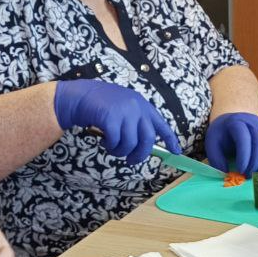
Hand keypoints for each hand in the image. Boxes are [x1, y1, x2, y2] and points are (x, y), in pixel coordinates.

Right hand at [54, 79, 179, 164]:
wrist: (81, 96)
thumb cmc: (102, 105)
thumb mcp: (124, 108)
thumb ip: (135, 122)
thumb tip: (144, 146)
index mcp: (143, 106)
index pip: (161, 124)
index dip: (170, 140)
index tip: (176, 152)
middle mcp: (137, 107)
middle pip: (148, 138)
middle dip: (140, 154)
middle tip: (131, 161)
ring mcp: (124, 112)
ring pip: (131, 143)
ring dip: (120, 151)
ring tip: (112, 148)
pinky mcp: (111, 118)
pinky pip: (116, 141)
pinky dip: (110, 146)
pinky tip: (104, 141)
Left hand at [205, 112, 257, 175]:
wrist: (229, 123)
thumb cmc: (220, 136)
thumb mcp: (212, 146)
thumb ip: (217, 160)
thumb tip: (227, 174)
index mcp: (235, 122)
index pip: (243, 138)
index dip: (244, 155)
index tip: (240, 170)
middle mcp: (252, 121)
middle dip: (255, 161)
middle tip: (247, 175)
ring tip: (253, 173)